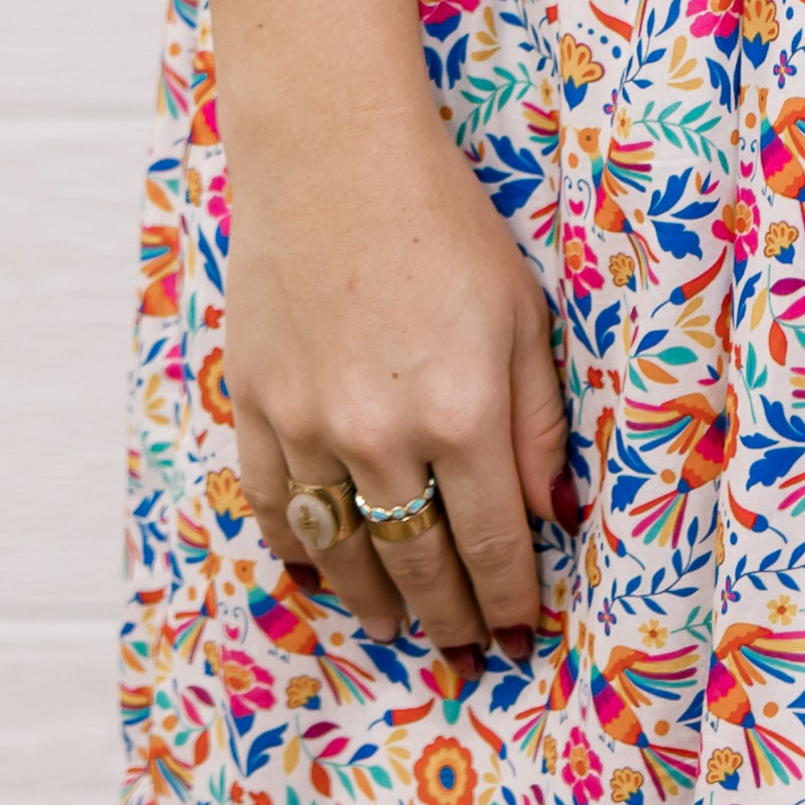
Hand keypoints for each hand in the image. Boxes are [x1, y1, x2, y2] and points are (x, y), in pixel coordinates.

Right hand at [219, 76, 577, 655]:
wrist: (331, 150)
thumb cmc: (445, 220)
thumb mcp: (523, 314)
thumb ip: (537, 423)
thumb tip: (550, 515)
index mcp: (464, 413)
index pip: (492, 545)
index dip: (510, 600)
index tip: (523, 633)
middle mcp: (382, 435)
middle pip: (418, 564)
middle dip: (450, 619)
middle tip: (469, 653)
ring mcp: (307, 425)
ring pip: (343, 550)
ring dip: (374, 601)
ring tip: (397, 629)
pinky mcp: (254, 403)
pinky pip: (271, 505)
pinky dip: (297, 547)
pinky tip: (320, 569)